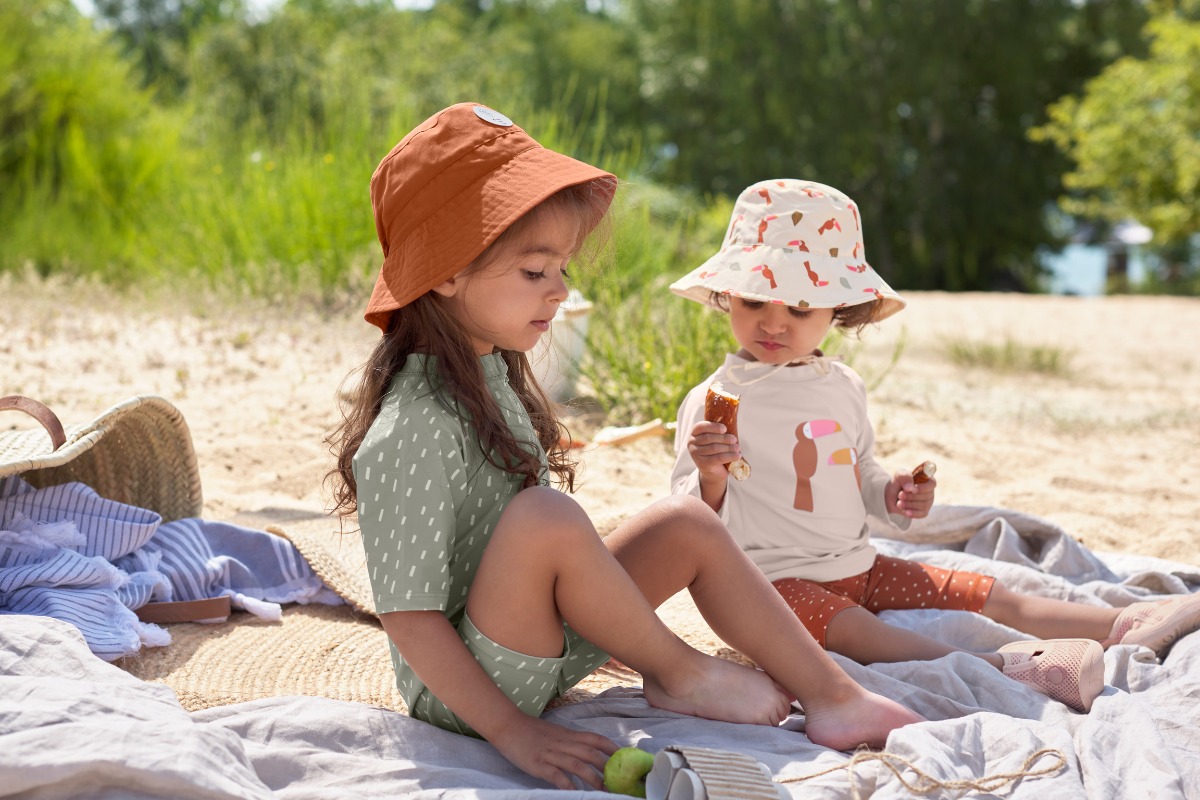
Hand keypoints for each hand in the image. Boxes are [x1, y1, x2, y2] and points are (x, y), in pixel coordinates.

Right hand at [491, 713, 617, 789]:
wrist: (508, 726)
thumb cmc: (531, 731)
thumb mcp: (555, 733)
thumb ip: (570, 742)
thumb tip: (586, 754)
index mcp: (568, 734)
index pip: (595, 739)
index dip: (612, 748)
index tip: (624, 758)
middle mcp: (563, 743)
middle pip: (591, 753)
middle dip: (607, 768)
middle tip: (617, 781)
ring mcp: (551, 753)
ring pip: (578, 765)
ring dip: (593, 779)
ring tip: (603, 790)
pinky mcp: (538, 764)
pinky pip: (556, 775)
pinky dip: (568, 785)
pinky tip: (575, 794)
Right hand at [688, 421, 740, 477]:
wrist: (713, 472)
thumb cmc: (715, 452)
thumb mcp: (715, 440)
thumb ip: (719, 432)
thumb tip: (731, 423)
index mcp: (694, 433)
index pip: (701, 426)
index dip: (713, 426)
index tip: (725, 428)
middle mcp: (691, 443)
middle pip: (709, 438)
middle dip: (724, 438)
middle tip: (734, 439)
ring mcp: (695, 454)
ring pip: (714, 448)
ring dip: (729, 447)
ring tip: (737, 448)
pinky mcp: (702, 464)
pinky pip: (718, 458)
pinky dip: (730, 456)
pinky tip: (738, 456)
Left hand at [885, 470, 934, 518]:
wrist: (892, 496)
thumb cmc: (898, 483)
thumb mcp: (899, 475)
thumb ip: (905, 477)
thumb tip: (910, 487)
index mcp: (926, 480)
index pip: (932, 483)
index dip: (923, 487)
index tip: (912, 490)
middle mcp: (930, 491)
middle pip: (927, 496)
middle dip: (912, 496)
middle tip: (900, 495)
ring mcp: (928, 502)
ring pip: (924, 505)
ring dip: (910, 505)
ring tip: (898, 503)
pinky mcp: (924, 511)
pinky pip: (922, 514)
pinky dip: (914, 513)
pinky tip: (906, 512)